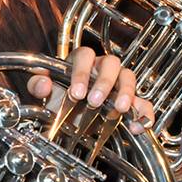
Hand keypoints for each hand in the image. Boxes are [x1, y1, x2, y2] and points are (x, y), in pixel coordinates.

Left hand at [26, 46, 154, 134]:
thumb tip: (43, 84)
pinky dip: (144, 114)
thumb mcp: (48, 92)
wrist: (71, 116)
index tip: (76, 92)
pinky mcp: (131, 101)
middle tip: (95, 101)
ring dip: (126, 92)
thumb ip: (38, 85)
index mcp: (83, 61)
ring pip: (129, 77)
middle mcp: (103, 68)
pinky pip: (143, 103)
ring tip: (120, 109)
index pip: (85, 55)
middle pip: (111, 63)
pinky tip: (137, 126)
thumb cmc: (62, 96)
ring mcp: (118, 83)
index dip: (81, 72)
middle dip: (104, 82)